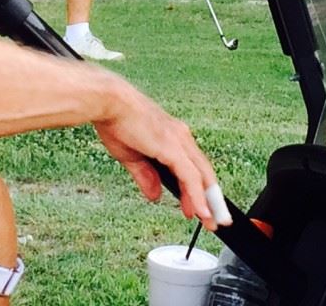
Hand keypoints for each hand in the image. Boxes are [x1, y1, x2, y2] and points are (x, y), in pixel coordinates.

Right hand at [92, 85, 225, 230]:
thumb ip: (146, 176)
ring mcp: (179, 141)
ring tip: (212, 222)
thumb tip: (155, 195)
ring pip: (201, 176)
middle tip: (215, 220)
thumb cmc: (116, 121)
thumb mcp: (131, 156)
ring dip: (209, 202)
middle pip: (204, 173)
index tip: (200, 209)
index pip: (193, 168)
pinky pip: (190, 177)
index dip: (199, 190)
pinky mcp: (173, 148)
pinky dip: (197, 196)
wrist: (110, 102)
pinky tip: (200, 211)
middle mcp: (180, 137)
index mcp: (172, 137)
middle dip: (212, 199)